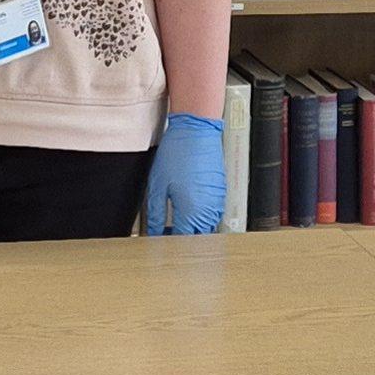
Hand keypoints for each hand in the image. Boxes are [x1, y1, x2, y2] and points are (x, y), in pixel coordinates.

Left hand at [141, 112, 226, 235]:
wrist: (197, 131)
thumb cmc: (177, 153)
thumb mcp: (158, 185)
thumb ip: (156, 213)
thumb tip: (153, 230)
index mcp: (191, 211)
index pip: (181, 239)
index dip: (168, 243)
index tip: (158, 239)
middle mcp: (208, 210)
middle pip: (197, 238)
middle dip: (182, 239)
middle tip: (166, 233)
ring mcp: (217, 201)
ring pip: (207, 227)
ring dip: (193, 229)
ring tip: (176, 220)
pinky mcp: (221, 192)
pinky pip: (212, 213)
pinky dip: (201, 217)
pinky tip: (188, 207)